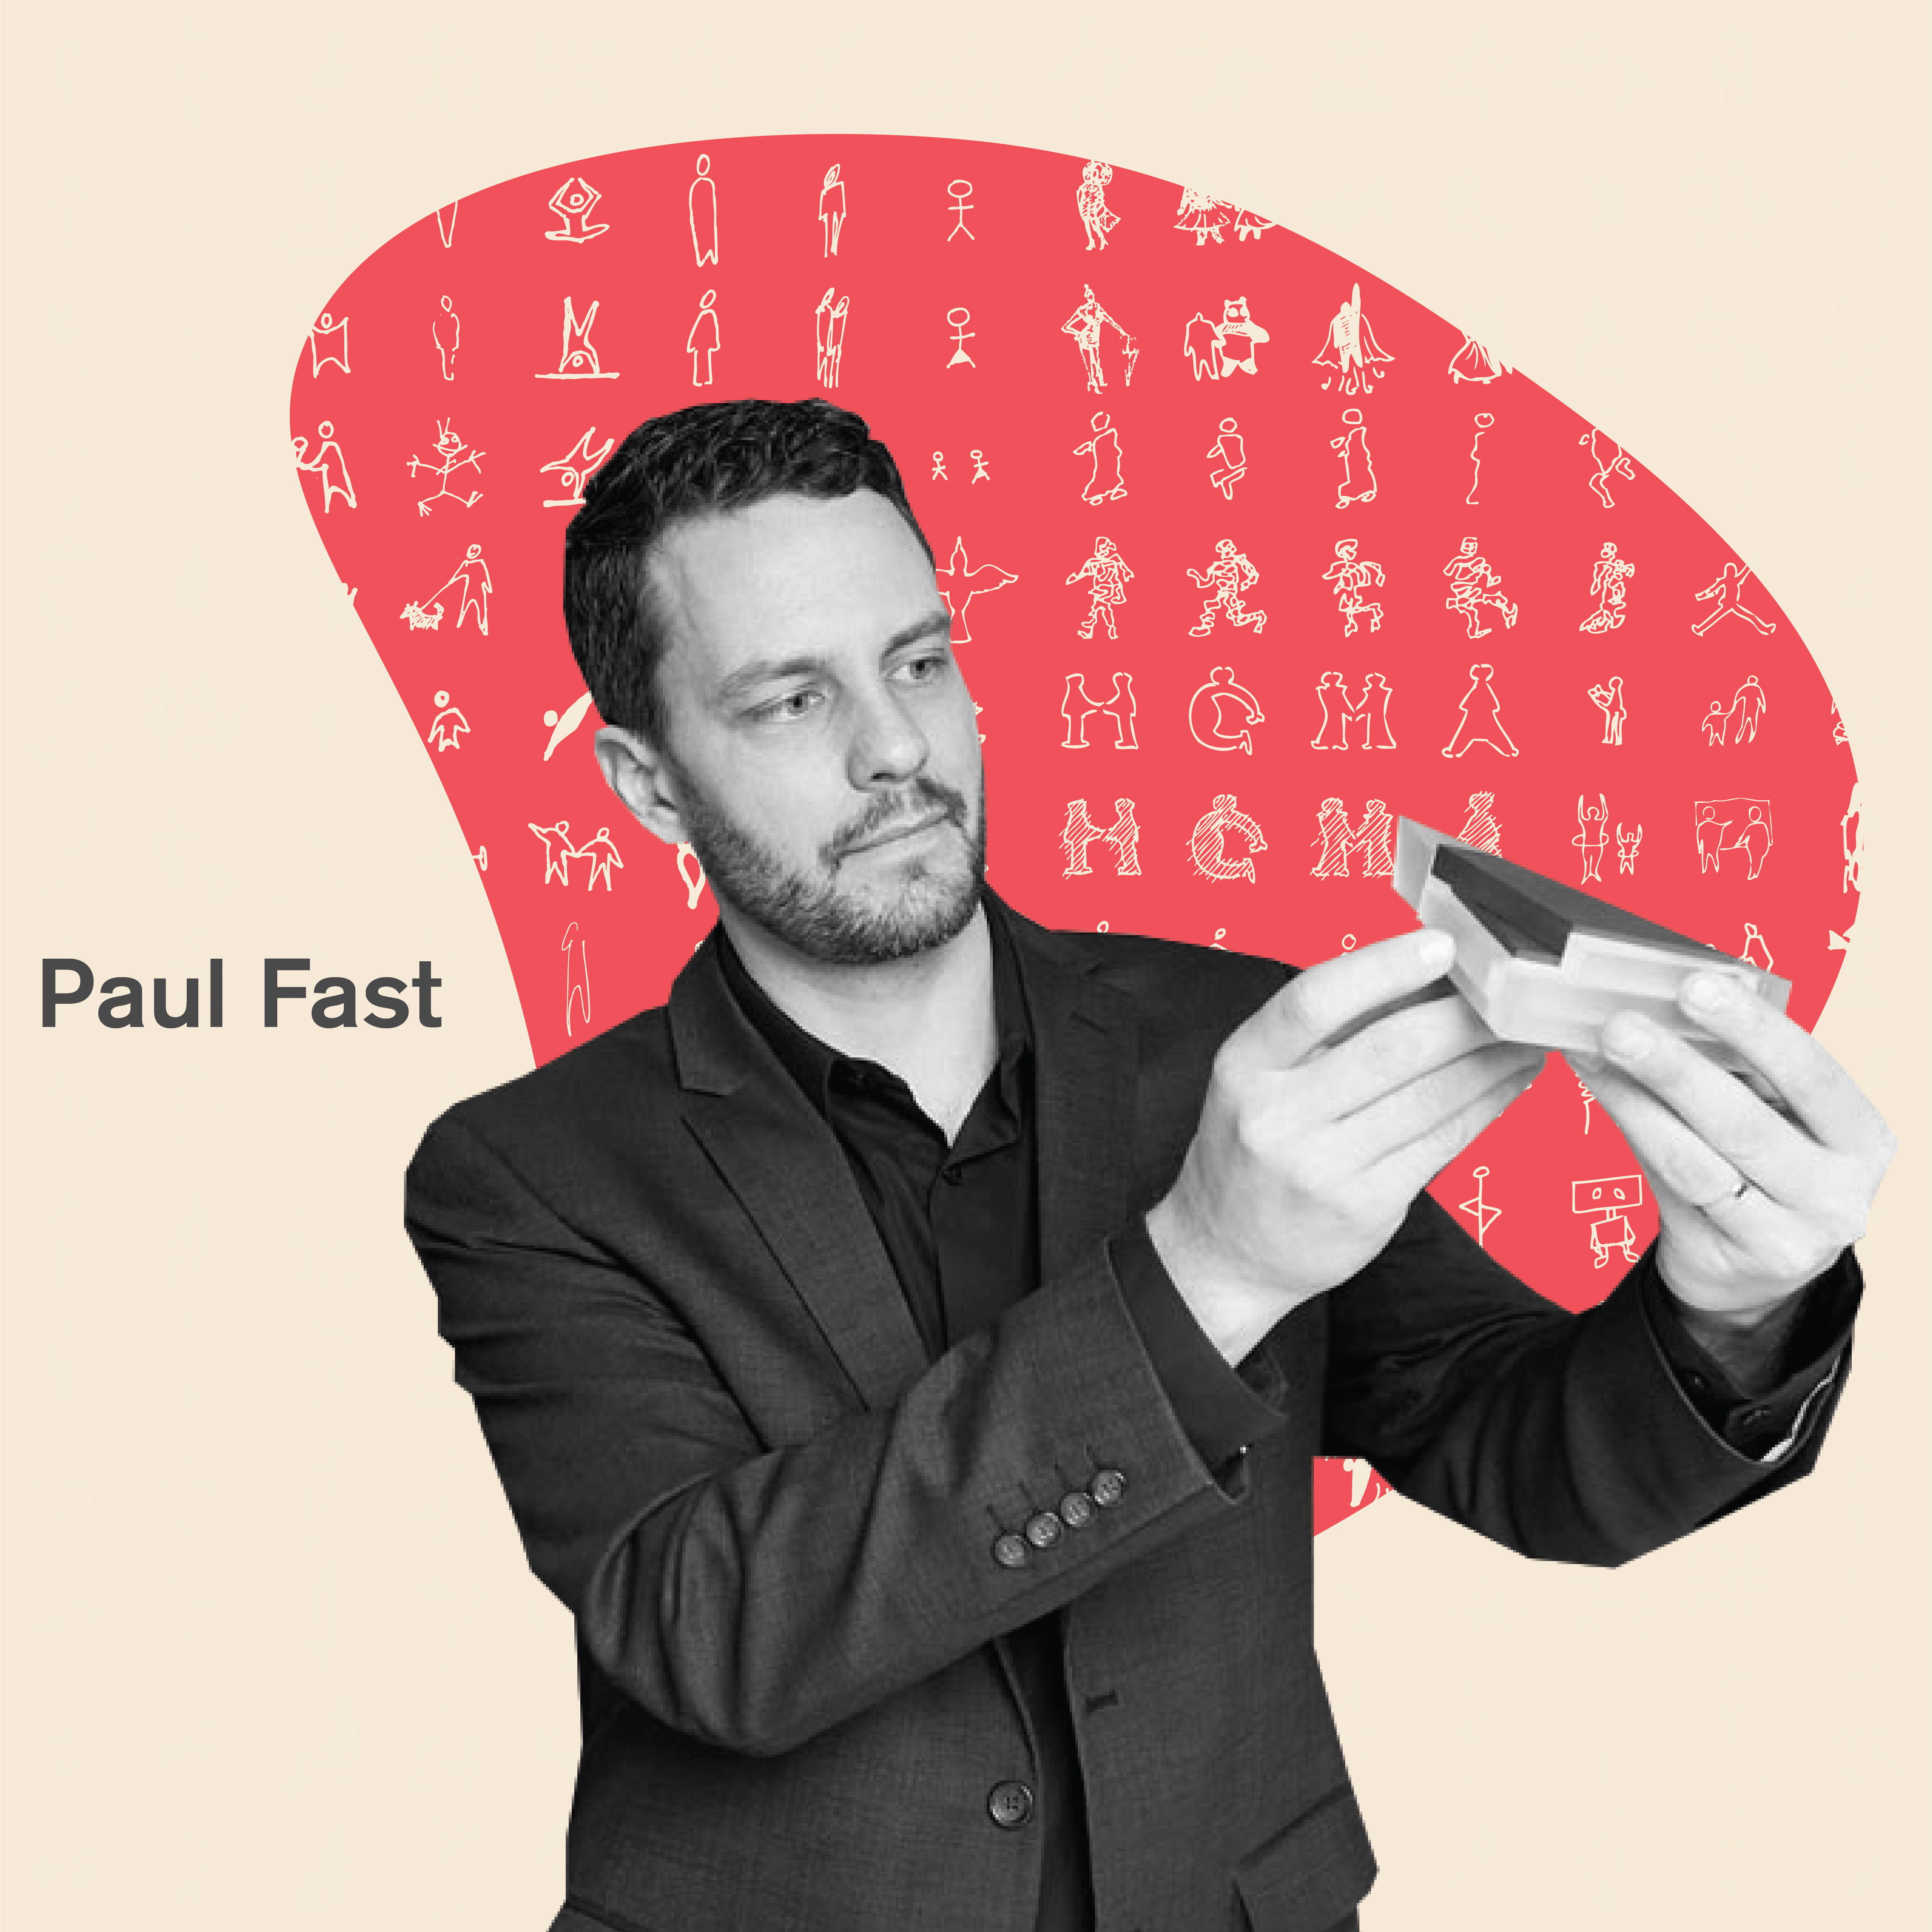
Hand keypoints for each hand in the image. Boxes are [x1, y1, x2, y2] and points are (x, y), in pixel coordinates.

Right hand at [1148, 930, 1545, 1363]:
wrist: (1227, 1251)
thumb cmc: (1254, 1147)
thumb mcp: (1264, 1076)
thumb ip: (1334, 1028)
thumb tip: (1428, 976)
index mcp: (1244, 1065)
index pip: (1312, 1001)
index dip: (1382, 967)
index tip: (1442, 944)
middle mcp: (1276, 1116)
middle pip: (1388, 1050)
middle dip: (1463, 1016)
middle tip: (1511, 993)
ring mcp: (1321, 1167)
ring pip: (1429, 1098)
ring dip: (1491, 1060)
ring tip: (1527, 1032)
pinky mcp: (1365, 1207)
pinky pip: (1442, 1143)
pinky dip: (1487, 1104)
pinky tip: (1510, 1080)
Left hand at [1567, 973, 1894, 1321]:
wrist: (1749, 1265)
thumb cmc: (1757, 1167)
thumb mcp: (1771, 1115)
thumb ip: (1735, 1069)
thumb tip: (1658, 1002)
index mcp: (1860, 1135)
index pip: (1812, 1073)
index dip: (1753, 1028)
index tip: (1694, 985)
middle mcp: (1839, 1191)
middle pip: (1746, 1122)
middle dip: (1676, 1068)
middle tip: (1620, 1025)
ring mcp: (1793, 1236)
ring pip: (1698, 1160)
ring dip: (1637, 1100)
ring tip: (1594, 1052)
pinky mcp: (1737, 1257)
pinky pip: (1672, 1187)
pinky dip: (1631, 1129)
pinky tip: (1601, 1088)